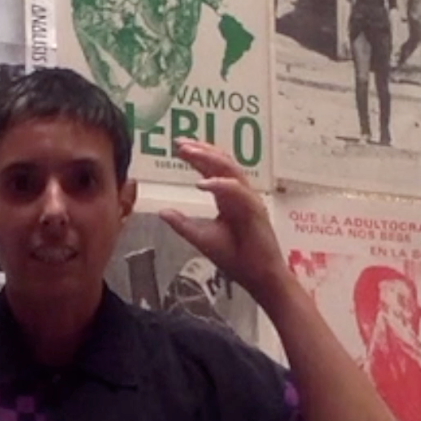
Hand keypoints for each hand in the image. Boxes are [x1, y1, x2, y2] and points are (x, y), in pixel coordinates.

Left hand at [161, 139, 288, 304]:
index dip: (197, 156)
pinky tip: (203, 183)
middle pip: (222, 163)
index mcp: (228, 198)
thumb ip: (182, 224)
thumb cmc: (235, 257)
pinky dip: (221, 185)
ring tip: (190, 153)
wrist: (258, 277)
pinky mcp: (256, 211)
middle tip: (180, 143)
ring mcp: (249, 200)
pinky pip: (238, 192)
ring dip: (210, 160)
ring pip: (231, 170)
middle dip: (202, 150)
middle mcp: (240, 194)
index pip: (213, 169)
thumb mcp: (201, 237)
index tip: (178, 146)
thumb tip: (162, 211)